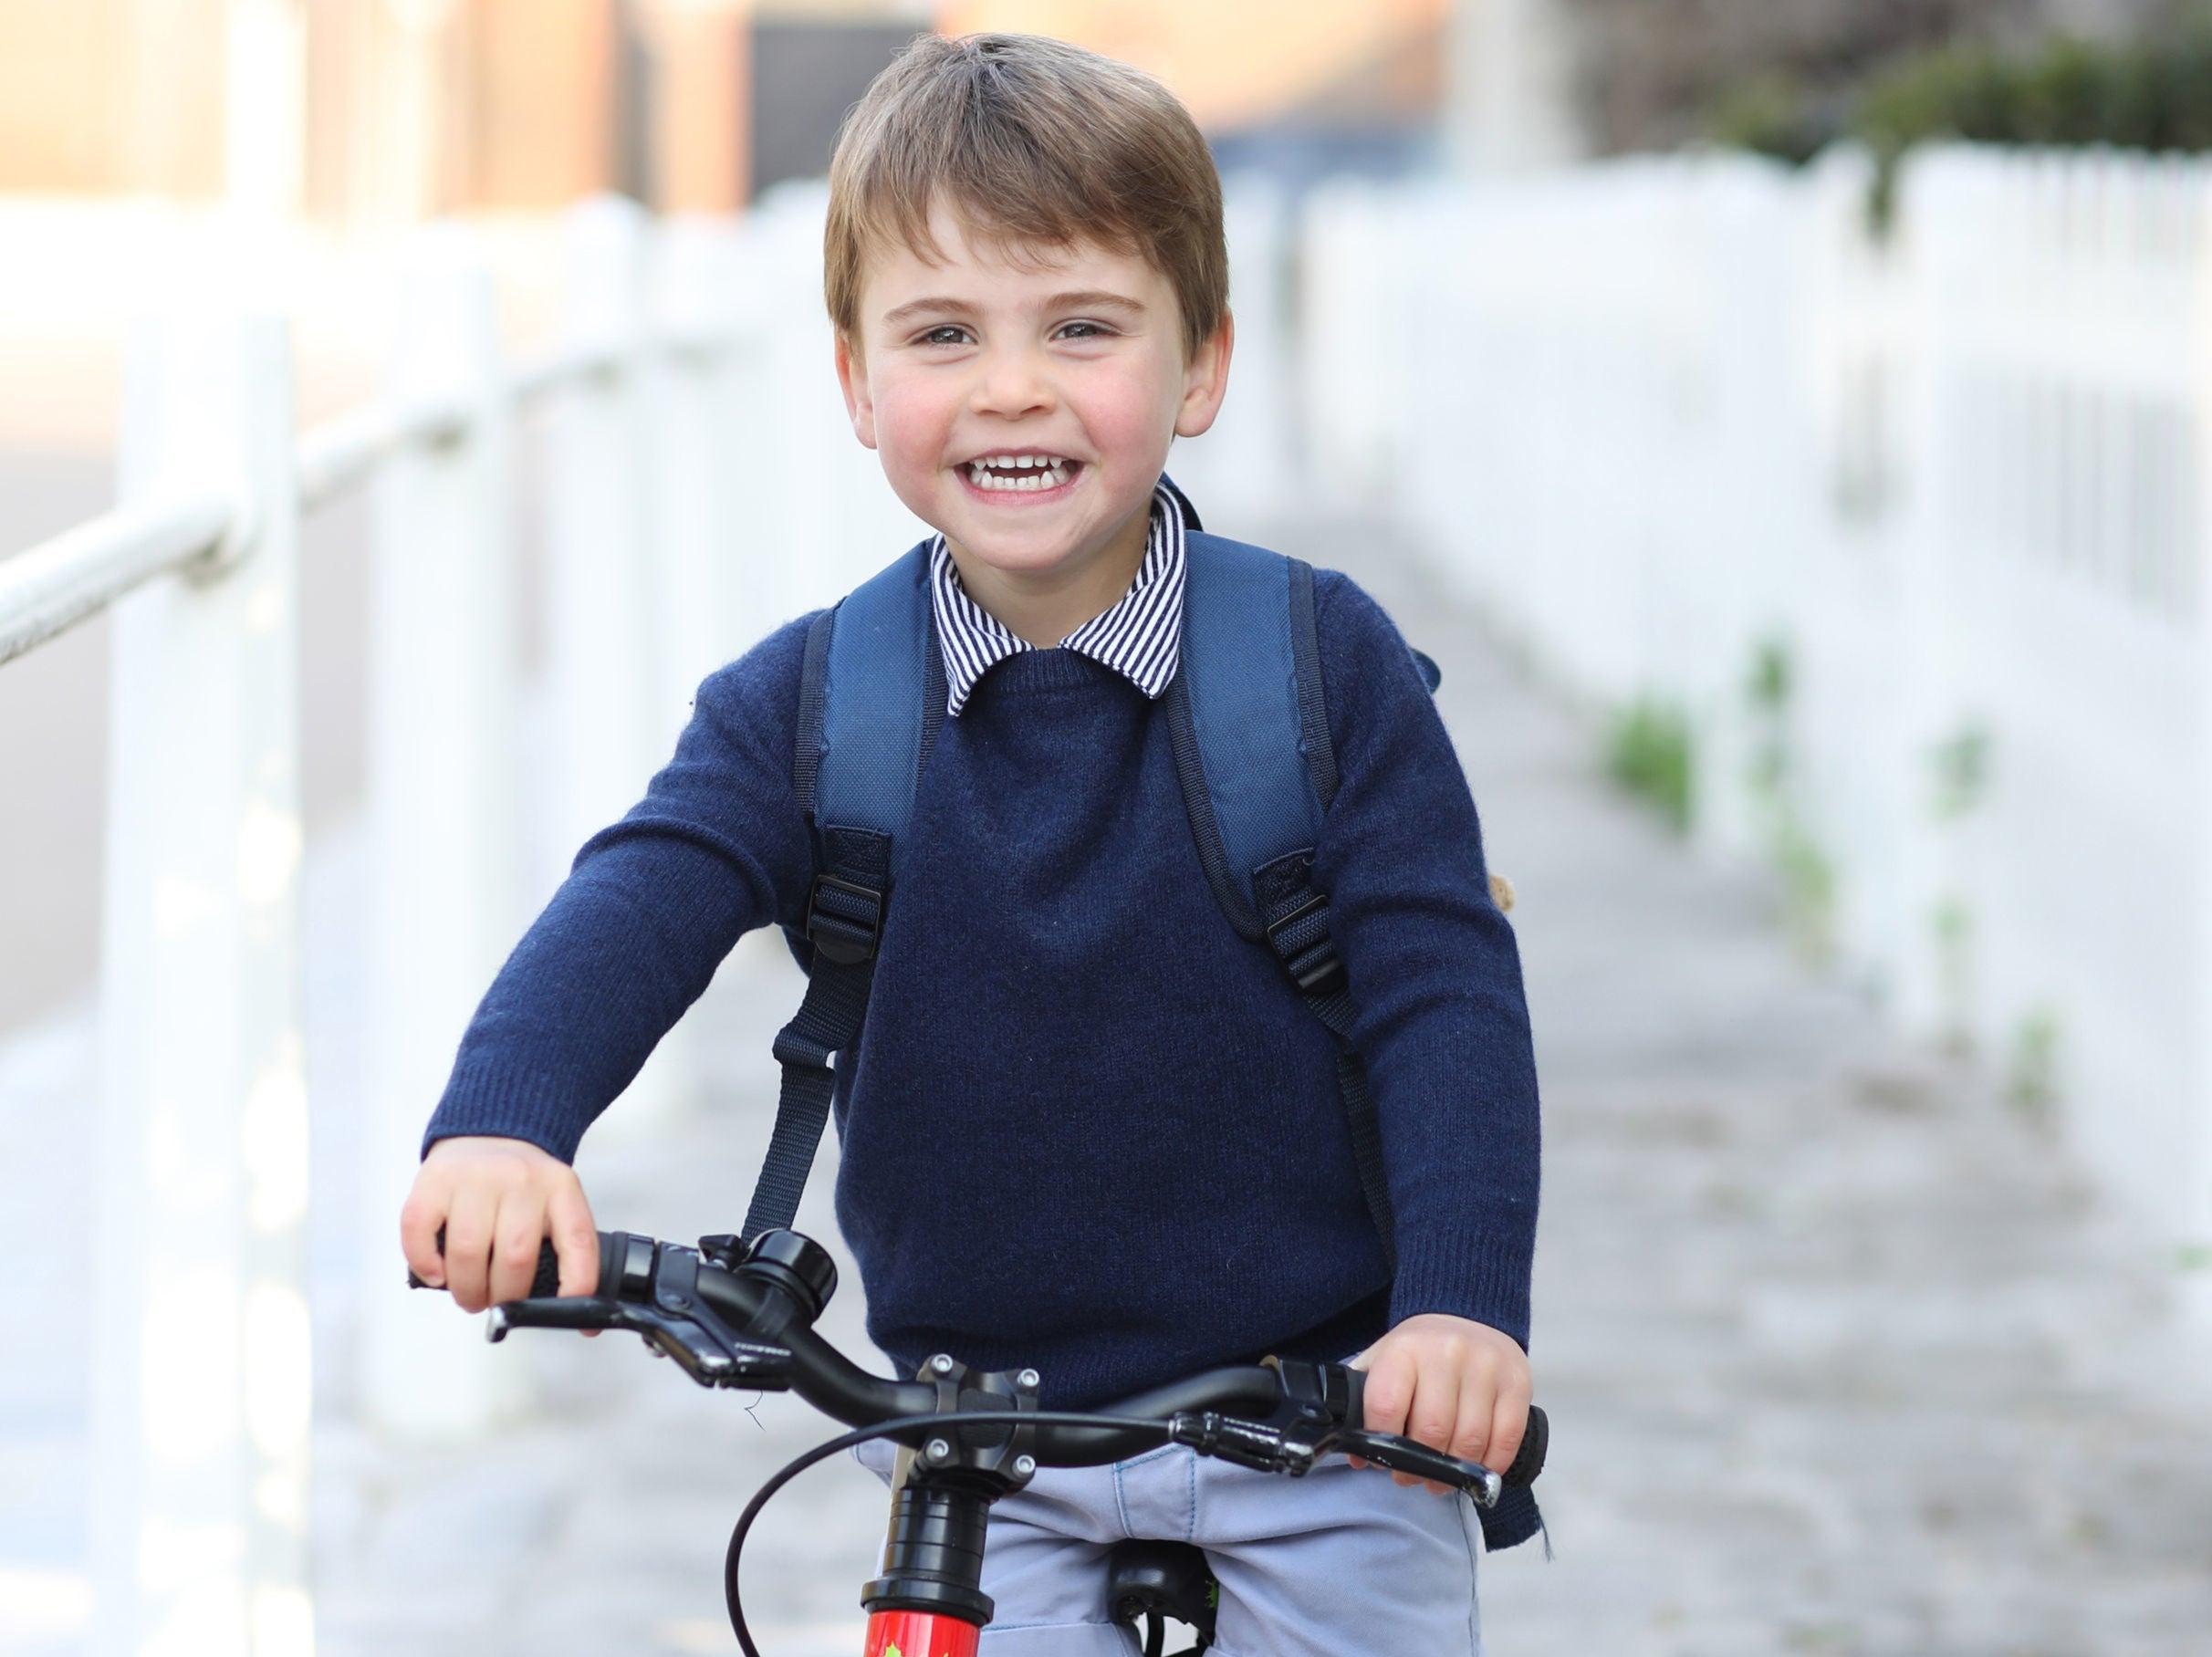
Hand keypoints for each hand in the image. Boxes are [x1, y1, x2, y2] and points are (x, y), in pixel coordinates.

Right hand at [400, 1135, 599, 1312]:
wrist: (488, 1132)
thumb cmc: (520, 1185)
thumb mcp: (554, 1201)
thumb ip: (559, 1247)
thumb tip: (569, 1315)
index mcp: (560, 1188)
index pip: (578, 1241)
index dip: (578, 1285)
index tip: (573, 1314)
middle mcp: (520, 1179)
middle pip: (515, 1258)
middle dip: (504, 1298)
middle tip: (495, 1303)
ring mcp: (475, 1177)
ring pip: (468, 1252)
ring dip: (466, 1289)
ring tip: (468, 1294)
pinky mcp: (433, 1181)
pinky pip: (421, 1235)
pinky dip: (427, 1266)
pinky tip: (438, 1272)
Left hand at [1349, 1313, 1530, 1494]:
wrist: (1467, 1317)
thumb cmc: (1419, 1352)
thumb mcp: (1382, 1362)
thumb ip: (1363, 1404)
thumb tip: (1357, 1456)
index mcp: (1404, 1349)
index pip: (1386, 1406)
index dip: (1381, 1444)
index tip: (1381, 1459)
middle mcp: (1446, 1353)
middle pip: (1432, 1429)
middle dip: (1419, 1466)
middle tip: (1412, 1477)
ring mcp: (1486, 1366)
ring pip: (1470, 1440)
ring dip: (1454, 1473)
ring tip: (1442, 1479)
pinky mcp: (1517, 1382)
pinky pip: (1507, 1438)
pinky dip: (1491, 1464)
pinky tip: (1476, 1469)